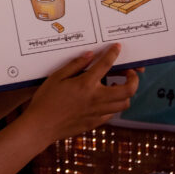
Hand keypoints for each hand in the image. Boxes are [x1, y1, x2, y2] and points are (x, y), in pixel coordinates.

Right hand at [22, 44, 138, 144]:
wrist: (40, 126)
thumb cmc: (45, 100)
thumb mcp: (56, 77)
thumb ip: (75, 65)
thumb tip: (90, 55)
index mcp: (86, 84)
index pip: (106, 64)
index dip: (113, 53)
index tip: (117, 47)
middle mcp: (96, 99)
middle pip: (128, 89)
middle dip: (134, 79)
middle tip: (129, 73)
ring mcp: (97, 112)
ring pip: (124, 104)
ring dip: (125, 93)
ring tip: (117, 86)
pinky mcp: (94, 123)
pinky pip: (112, 114)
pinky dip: (114, 106)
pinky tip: (104, 100)